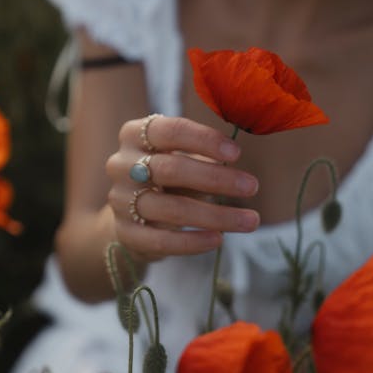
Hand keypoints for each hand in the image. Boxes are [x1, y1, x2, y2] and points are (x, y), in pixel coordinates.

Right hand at [106, 115, 259, 261]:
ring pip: (172, 209)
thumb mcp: (183, 156)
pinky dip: (193, 241)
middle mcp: (121, 165)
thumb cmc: (169, 176)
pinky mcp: (126, 233)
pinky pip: (161, 241)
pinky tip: (218, 239)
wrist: (134, 212)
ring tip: (249, 220)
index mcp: (136, 135)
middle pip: (171, 170)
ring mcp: (120, 200)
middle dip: (216, 179)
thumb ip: (204, 155)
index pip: (170, 131)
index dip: (205, 141)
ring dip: (216, 215)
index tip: (236, 153)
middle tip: (252, 187)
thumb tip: (235, 159)